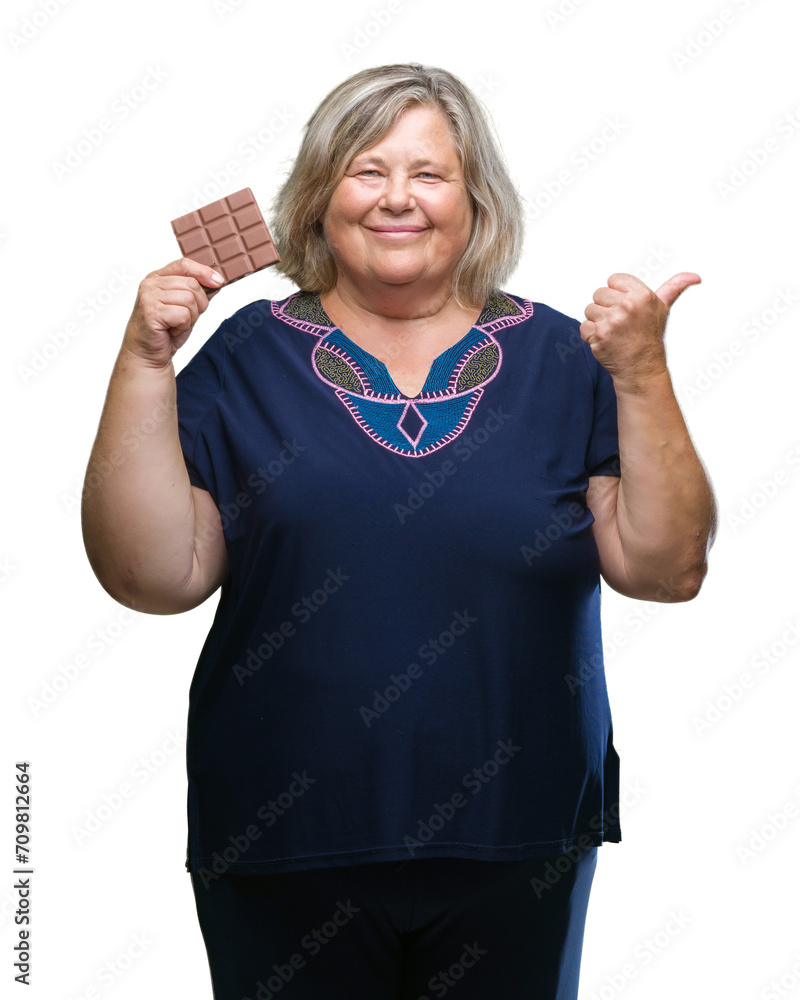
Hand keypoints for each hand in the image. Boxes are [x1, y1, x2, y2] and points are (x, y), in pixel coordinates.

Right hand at [122, 257, 224, 368]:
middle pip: (191, 284)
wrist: (148, 353)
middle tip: (187, 318)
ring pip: (189, 299)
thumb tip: (217, 281)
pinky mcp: (151, 312)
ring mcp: (149, 297)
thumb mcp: (186, 307)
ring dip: (191, 317)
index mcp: (158, 277)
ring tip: (178, 324)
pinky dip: (184, 326)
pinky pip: (183, 314)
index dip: (204, 271)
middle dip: (199, 304)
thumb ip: (198, 292)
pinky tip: (172, 330)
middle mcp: (151, 284)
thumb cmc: (165, 330)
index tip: (219, 281)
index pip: (184, 264)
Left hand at [580, 272, 700, 389]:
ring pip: (589, 309)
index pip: (613, 279)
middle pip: (599, 293)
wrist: (641, 369)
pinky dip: (591, 335)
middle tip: (620, 322)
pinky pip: (584, 327)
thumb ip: (674, 288)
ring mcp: (611, 321)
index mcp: (642, 295)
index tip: (625, 306)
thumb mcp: (663, 309)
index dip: (617, 293)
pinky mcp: (598, 336)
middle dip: (606, 307)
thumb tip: (694, 276)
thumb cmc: (650, 337)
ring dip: (597, 321)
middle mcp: (627, 306)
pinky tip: (606, 340)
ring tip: (613, 331)